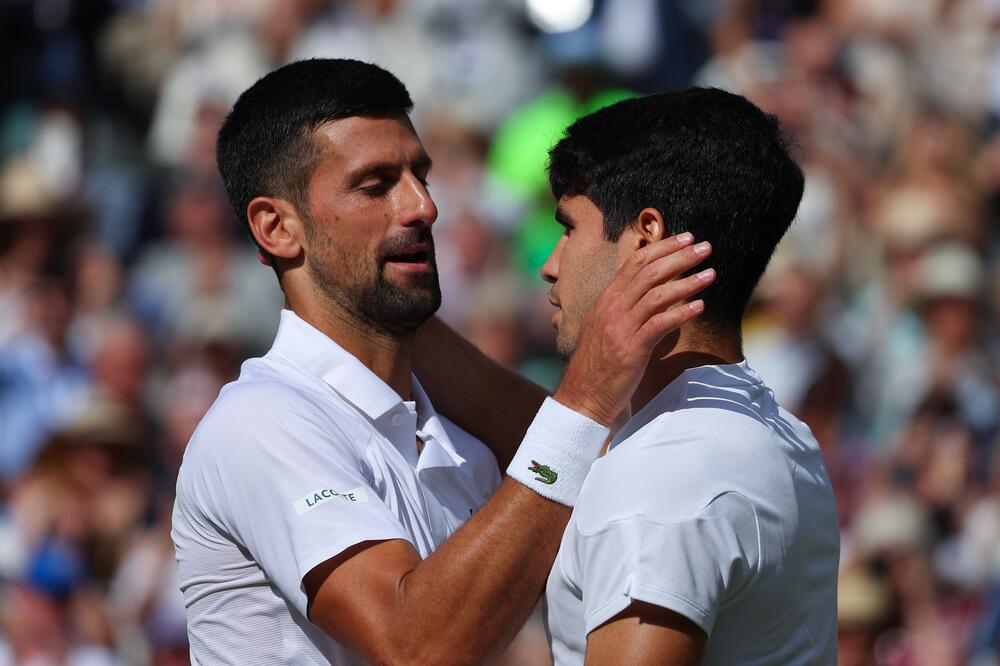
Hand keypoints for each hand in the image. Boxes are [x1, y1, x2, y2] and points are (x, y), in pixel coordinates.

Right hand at [553, 234, 713, 424]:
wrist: (583, 395)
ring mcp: (620, 328)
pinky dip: (681, 314)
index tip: (686, 238)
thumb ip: (627, 307)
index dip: (663, 247)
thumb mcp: (608, 326)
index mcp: (606, 299)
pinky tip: (700, 308)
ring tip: (711, 275)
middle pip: (649, 273)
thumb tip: (655, 292)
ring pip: (657, 295)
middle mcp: (612, 308)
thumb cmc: (600, 363)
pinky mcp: (631, 349)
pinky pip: (659, 325)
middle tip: (705, 248)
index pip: (635, 262)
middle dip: (680, 257)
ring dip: (688, 282)